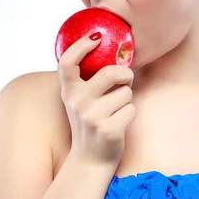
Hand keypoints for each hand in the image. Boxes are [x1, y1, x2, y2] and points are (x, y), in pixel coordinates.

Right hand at [57, 33, 135, 164]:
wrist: (90, 160)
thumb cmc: (91, 123)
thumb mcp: (79, 101)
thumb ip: (86, 80)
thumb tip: (111, 51)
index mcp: (68, 92)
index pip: (67, 62)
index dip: (81, 46)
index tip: (97, 37)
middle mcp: (77, 103)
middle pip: (110, 72)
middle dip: (125, 74)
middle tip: (126, 80)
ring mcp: (92, 117)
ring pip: (126, 92)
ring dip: (127, 99)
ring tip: (115, 111)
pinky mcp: (109, 129)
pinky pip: (132, 109)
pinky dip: (130, 114)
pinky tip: (119, 123)